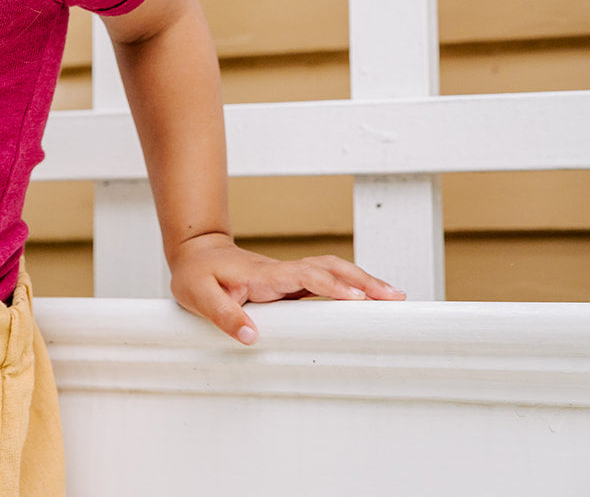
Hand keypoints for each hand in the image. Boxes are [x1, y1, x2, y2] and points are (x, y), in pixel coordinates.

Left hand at [168, 231, 404, 345]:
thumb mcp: (198, 296)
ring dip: (362, 281)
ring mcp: (287, 276)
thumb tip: (252, 337)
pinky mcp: (289, 283)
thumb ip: (223, 316)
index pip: (304, 276)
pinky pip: (324, 281)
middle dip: (362, 281)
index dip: (331, 286)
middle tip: (395, 297)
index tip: (358, 299)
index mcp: (263, 275)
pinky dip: (349, 286)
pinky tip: (367, 299)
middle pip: (329, 268)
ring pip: (331, 271)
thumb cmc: (196, 274)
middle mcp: (281, 272)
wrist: (195, 253)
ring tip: (394, 296)